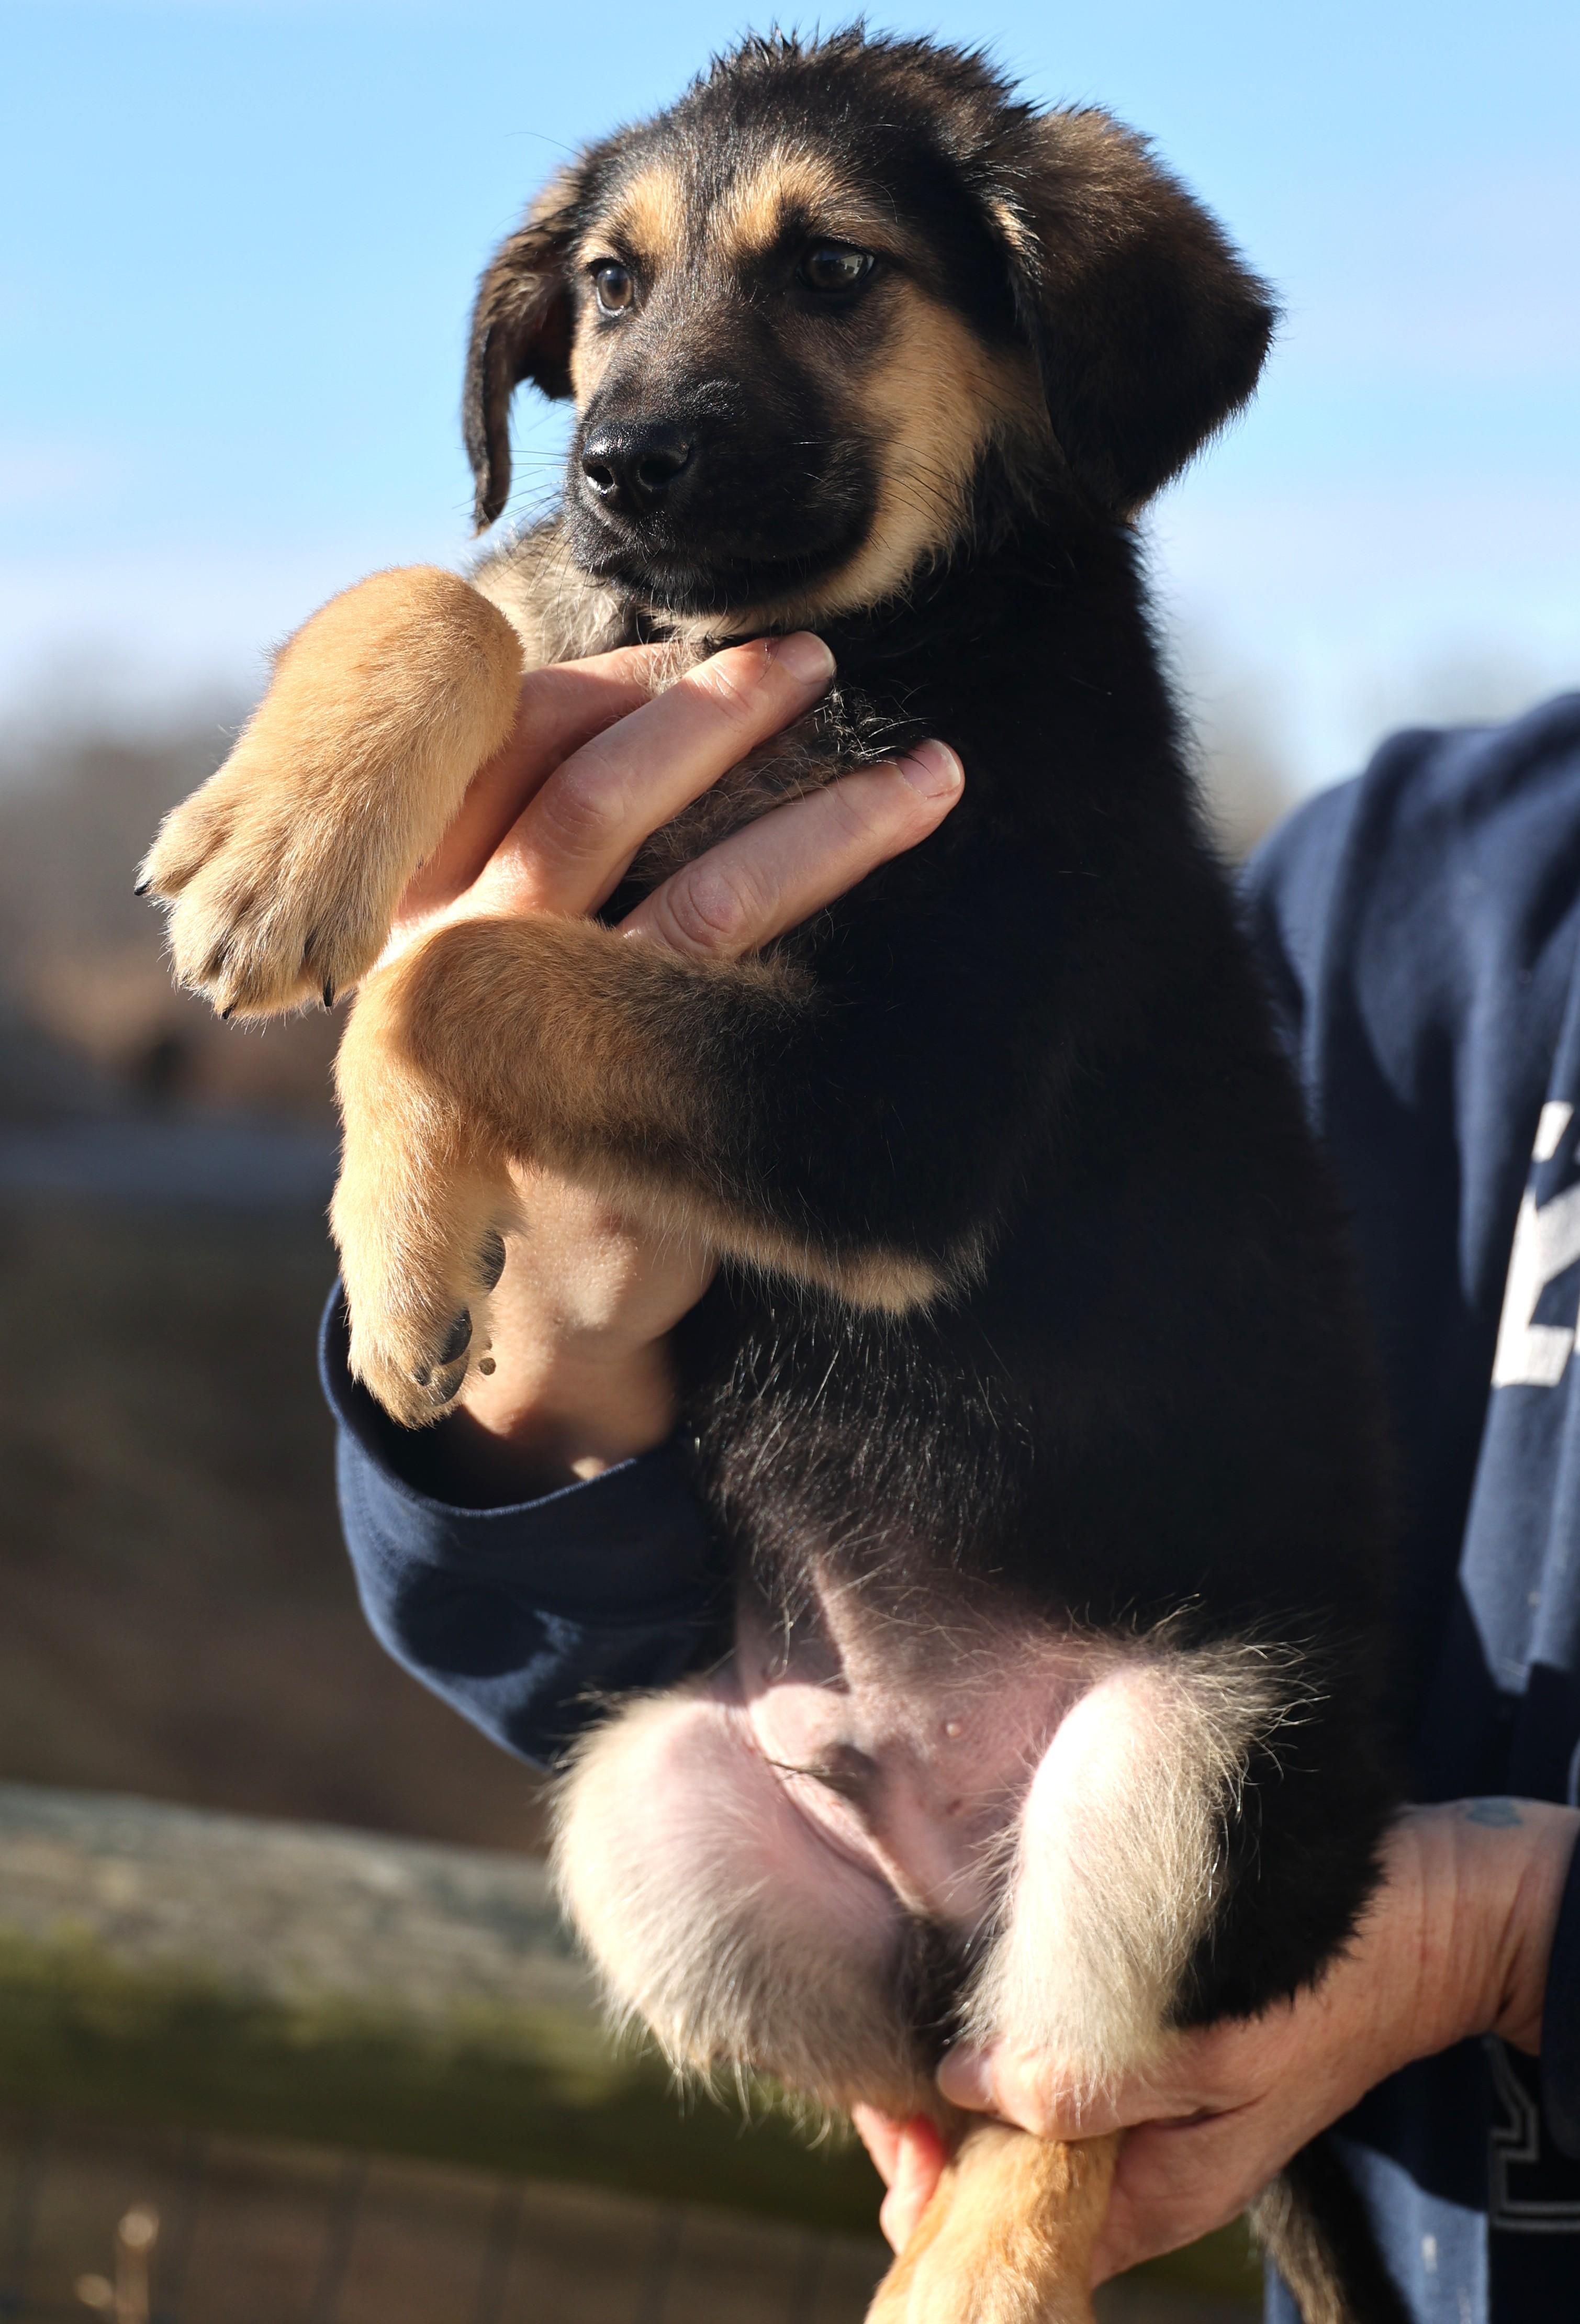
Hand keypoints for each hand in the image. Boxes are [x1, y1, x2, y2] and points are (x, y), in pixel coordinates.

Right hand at [376, 632, 962, 1496]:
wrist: (534, 1302)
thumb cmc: (534, 1097)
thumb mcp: (493, 969)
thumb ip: (524, 853)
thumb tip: (641, 700)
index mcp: (414, 907)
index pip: (495, 753)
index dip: (603, 686)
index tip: (692, 651)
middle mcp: (451, 963)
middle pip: (586, 797)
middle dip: (712, 712)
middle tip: (813, 658)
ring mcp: (530, 1044)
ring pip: (686, 882)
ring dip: (819, 814)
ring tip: (926, 769)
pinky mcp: (615, 1117)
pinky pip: (726, 981)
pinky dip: (812, 901)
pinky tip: (893, 868)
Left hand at [857, 1800, 1578, 2281]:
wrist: (1422, 1921)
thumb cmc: (1324, 1984)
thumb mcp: (1213, 2046)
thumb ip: (1092, 2079)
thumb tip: (967, 2086)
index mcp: (1151, 2194)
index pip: (1012, 2232)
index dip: (935, 2186)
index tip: (890, 2125)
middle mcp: (1134, 2166)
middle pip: (997, 2182)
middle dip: (928, 2138)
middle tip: (877, 2077)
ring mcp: (1139, 2111)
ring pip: (1014, 2127)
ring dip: (955, 2093)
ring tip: (902, 2043)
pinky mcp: (1145, 2057)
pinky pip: (1053, 2077)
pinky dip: (1002, 2053)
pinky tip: (966, 2013)